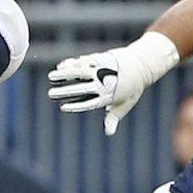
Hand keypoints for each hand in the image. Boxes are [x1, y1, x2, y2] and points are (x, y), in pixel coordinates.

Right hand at [48, 32, 179, 134]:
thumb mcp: (124, 104)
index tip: (63, 107)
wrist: (142, 64)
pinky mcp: (101, 58)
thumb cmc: (132, 88)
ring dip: (63, 74)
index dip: (75, 106)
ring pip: (79, 72)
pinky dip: (71, 63)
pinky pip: (83, 61)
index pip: (89, 104)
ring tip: (50, 77)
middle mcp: (104, 83)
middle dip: (64, 91)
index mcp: (108, 96)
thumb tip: (108, 133)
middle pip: (81, 89)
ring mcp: (102, 69)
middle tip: (50, 94)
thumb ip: (113, 117)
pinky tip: (60, 66)